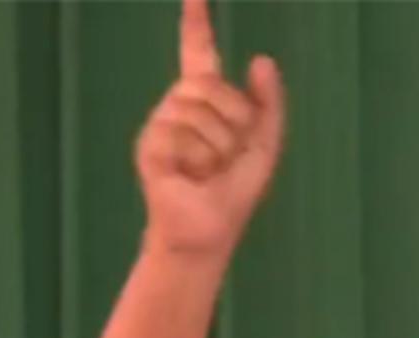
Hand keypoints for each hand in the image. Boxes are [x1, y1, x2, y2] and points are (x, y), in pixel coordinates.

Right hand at [136, 0, 284, 255]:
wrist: (210, 231)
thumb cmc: (234, 193)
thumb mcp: (264, 146)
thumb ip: (269, 104)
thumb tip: (262, 59)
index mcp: (206, 103)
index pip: (199, 54)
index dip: (196, 25)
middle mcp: (179, 105)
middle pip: (210, 84)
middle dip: (233, 121)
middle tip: (226, 157)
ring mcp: (161, 123)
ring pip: (198, 110)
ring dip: (218, 147)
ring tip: (208, 171)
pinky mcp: (149, 145)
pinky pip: (183, 134)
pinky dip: (199, 159)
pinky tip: (190, 176)